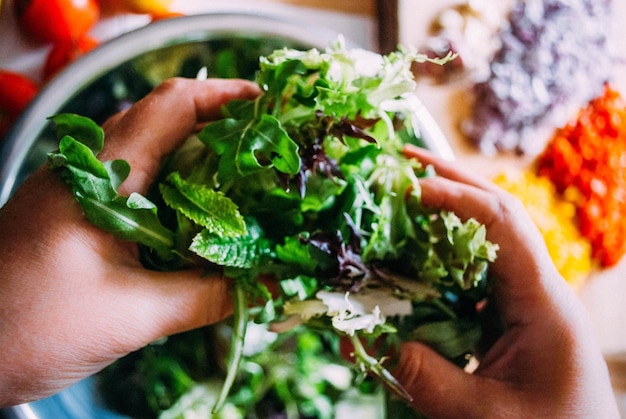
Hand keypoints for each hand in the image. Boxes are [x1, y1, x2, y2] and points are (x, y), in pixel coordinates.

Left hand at [0, 78, 259, 406]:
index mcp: (100, 176)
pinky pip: (130, 181)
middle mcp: (86, 168)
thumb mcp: (132, 315)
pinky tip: (195, 216)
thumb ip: (206, 296)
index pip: (170, 106)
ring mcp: (75, 187)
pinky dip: (170, 187)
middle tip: (266, 146)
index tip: (267, 105)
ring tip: (241, 177)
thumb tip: (267, 284)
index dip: (224, 97)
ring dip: (194, 157)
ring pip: (146, 150)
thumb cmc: (30, 327)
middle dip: (218, 126)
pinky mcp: (72, 210)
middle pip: (162, 120)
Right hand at [394, 145, 618, 417]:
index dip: (455, 197)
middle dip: (449, 183)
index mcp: (543, 303)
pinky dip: (435, 261)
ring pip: (480, 244)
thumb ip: (424, 379)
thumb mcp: (483, 415)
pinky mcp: (505, 320)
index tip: (407, 187)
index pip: (503, 225)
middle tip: (401, 161)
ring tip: (399, 197)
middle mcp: (534, 290)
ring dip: (440, 218)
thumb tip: (363, 339)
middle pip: (494, 217)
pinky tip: (408, 258)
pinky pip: (468, 279)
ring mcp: (521, 303)